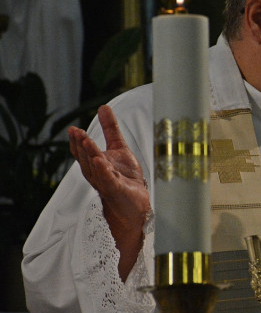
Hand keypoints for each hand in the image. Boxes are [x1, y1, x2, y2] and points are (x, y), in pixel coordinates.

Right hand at [69, 105, 149, 279]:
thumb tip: (103, 107)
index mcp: (96, 164)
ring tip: (88, 143)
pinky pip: (109, 181)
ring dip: (91, 156)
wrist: (135, 205)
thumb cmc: (125, 177)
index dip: (78, 142)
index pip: (83, 152)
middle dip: (81, 146)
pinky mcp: (118, 192)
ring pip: (95, 170)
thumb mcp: (120, 148)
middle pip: (86, 160)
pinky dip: (104, 172)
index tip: (73, 129)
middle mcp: (98, 174)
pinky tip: (102, 162)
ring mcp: (107, 184)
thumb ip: (111, 129)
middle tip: (76, 133)